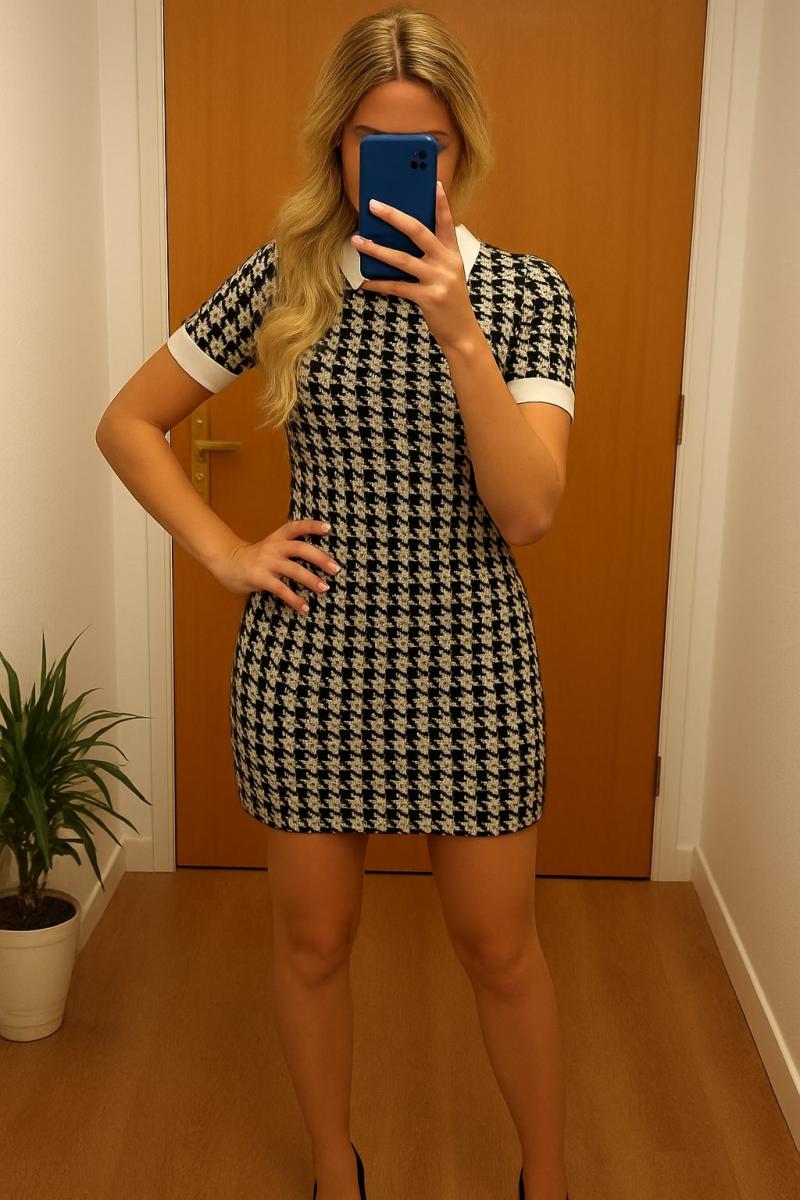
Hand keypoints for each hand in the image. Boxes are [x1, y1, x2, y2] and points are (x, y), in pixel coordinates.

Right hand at [212, 519, 341, 612]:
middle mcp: (274, 547)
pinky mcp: (260, 578)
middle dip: (320, 558)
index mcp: (277, 538)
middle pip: (300, 548)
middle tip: (335, 569)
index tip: (328, 528)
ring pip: (294, 569)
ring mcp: (267, 562)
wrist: (226, 562)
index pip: (296, 527)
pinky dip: (294, 599)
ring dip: (311, 580)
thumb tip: (319, 560)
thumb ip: (289, 549)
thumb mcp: (271, 547)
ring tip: (324, 589)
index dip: (312, 526)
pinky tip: (305, 608)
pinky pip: (281, 589)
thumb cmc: (255, 558)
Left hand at [351, 180, 481, 354]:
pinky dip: (379, 283)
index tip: (433, 183)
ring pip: (402, 259)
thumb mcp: (448, 275)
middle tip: (375, 206)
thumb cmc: (450, 302)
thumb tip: (400, 243)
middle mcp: (447, 263)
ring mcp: (438, 280)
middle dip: (395, 216)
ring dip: (377, 249)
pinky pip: (397, 287)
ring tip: (358, 241)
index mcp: (453, 254)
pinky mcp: (428, 298)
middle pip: (419, 232)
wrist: (462, 333)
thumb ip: (433, 258)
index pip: (446, 222)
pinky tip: (366, 281)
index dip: (441, 202)